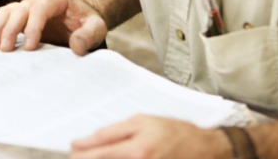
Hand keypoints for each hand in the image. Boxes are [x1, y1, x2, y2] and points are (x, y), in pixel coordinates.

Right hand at [0, 0, 107, 54]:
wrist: (80, 19)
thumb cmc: (87, 22)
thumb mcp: (96, 28)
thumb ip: (88, 35)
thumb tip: (77, 46)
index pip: (41, 7)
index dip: (33, 26)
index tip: (31, 46)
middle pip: (21, 9)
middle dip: (11, 29)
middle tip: (5, 49)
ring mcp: (27, 3)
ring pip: (8, 10)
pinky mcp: (19, 13)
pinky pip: (2, 16)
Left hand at [70, 116, 230, 158]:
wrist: (205, 149)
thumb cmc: (172, 132)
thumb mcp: (142, 122)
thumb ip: (112, 132)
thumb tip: (84, 141)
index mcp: (136, 150)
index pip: (99, 154)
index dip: (81, 154)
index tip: (71, 151)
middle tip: (79, 155)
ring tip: (97, 155)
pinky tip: (114, 158)